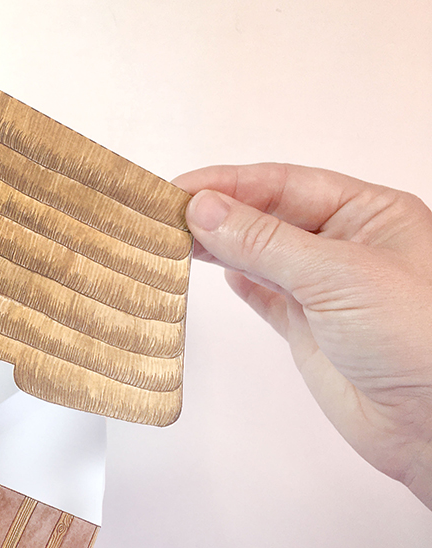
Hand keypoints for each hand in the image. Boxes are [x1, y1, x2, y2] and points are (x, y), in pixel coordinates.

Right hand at [173, 163, 431, 508]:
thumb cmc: (419, 340)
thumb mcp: (338, 276)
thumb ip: (265, 241)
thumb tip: (204, 209)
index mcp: (369, 214)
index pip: (285, 184)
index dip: (229, 183)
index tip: (180, 190)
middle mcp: (346, 245)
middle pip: (267, 215)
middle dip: (218, 212)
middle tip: (164, 214)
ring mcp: (325, 288)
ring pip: (259, 253)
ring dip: (219, 245)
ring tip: (172, 239)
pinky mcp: (308, 328)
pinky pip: (263, 294)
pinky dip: (236, 280)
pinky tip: (213, 268)